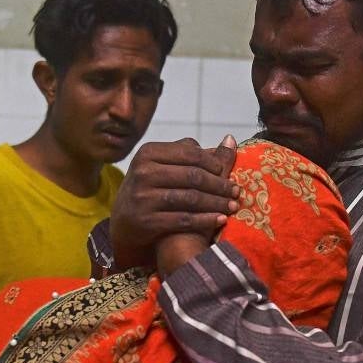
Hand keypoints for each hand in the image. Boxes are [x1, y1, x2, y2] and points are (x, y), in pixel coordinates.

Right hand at [110, 136, 237, 269]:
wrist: (125, 223)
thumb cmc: (152, 189)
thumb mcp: (165, 167)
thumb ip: (195, 155)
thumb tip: (231, 139)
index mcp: (149, 153)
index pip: (191, 154)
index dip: (214, 164)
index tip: (228, 173)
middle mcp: (143, 172)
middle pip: (193, 176)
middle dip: (219, 185)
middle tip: (236, 192)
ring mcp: (143, 197)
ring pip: (190, 198)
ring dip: (217, 203)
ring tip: (233, 206)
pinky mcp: (146, 221)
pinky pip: (184, 219)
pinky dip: (206, 220)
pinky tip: (221, 220)